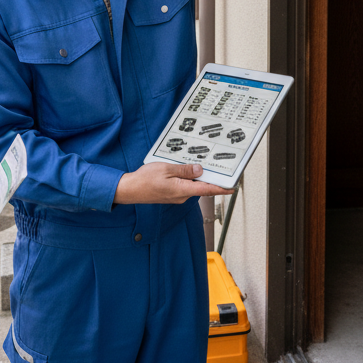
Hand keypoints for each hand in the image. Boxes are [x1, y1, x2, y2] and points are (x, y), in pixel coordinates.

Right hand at [113, 162, 234, 204]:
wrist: (130, 190)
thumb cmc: (145, 180)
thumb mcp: (166, 169)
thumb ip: (184, 170)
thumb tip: (200, 170)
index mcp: (182, 189)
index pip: (207, 190)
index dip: (221, 188)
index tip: (232, 187)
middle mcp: (182, 196)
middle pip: (201, 187)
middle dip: (210, 179)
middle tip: (219, 169)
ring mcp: (176, 197)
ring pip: (192, 186)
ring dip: (197, 178)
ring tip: (200, 165)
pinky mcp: (172, 195)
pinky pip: (184, 187)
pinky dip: (188, 179)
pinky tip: (186, 170)